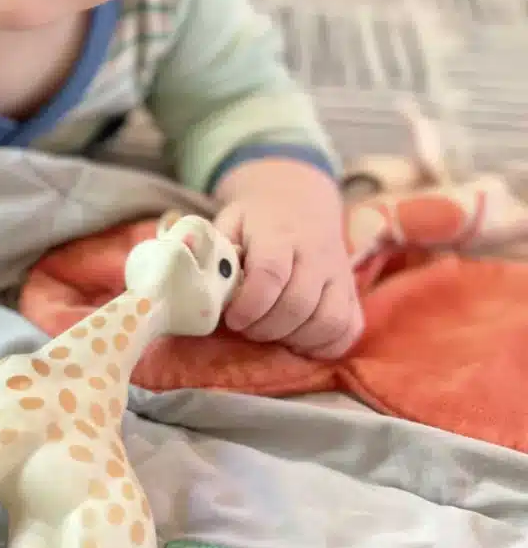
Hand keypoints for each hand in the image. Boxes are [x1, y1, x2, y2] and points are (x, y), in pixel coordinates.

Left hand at [213, 159, 362, 358]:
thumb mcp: (228, 222)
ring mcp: (340, 275)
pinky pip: (349, 329)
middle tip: (245, 329)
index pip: (271, 273)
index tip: (232, 319)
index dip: (250, 304)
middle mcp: (316, 254)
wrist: (300, 202)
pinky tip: (297, 341)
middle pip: (298, 304)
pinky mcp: (352, 293)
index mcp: (280, 234)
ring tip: (269, 334)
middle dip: (266, 328)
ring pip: (328, 321)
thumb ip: (213, 249)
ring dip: (294, 340)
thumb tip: (194, 276)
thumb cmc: (255, 221)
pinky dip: (324, 346)